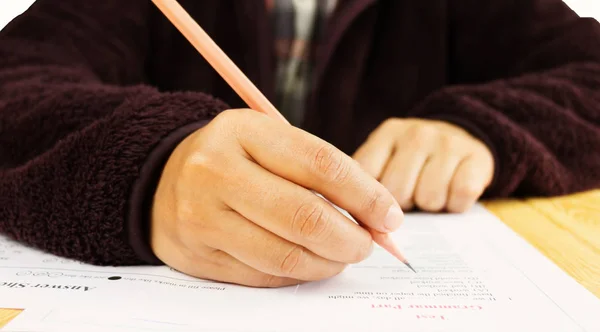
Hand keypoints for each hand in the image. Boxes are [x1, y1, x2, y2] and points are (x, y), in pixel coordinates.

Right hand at [151, 109, 403, 287]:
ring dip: (329, 262)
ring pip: (286, 255)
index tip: (390, 216)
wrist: (162, 181)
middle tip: (368, 243)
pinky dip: (299, 273)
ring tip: (342, 253)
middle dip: (352, 238)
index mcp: (243, 131)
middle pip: (305, 217)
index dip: (366, 195)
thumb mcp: (269, 143)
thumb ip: (320, 172)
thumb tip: (378, 215)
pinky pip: (264, 275)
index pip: (320, 165)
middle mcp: (216, 172)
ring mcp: (202, 217)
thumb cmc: (234, 159)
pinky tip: (308, 261)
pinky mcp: (199, 256)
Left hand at [352, 118, 493, 212]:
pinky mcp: (477, 158)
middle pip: (398, 192)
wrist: (460, 138)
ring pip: (429, 198)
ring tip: (431, 191)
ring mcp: (448, 143)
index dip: (371, 199)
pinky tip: (452, 192)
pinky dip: (456, 205)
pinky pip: (460, 198)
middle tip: (411, 194)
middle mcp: (417, 134)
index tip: (380, 199)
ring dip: (430, 206)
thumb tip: (359, 224)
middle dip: (404, 204)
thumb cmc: (414, 162)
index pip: (367, 177)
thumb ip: (367, 184)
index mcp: (387, 134)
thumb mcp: (385, 161)